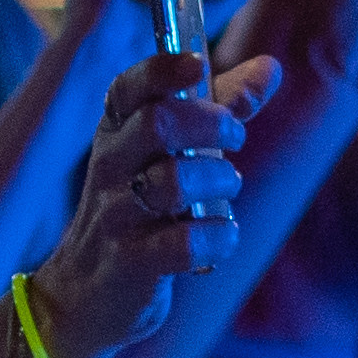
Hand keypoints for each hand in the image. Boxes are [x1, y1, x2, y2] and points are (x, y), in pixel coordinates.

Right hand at [15, 49, 280, 357]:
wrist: (87, 292)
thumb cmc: (141, 206)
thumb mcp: (169, 151)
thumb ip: (220, 106)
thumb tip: (269, 67)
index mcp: (115, 130)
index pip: (128, 88)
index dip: (162, 70)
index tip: (196, 65)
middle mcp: (109, 166)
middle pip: (158, 124)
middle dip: (212, 125)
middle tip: (234, 139)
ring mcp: (116, 215)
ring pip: (175, 181)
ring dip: (221, 181)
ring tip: (227, 189)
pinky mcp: (130, 262)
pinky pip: (186, 243)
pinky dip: (219, 237)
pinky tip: (221, 235)